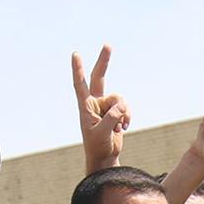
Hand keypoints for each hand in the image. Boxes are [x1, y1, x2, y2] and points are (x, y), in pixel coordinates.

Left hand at [72, 46, 130, 170]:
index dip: (78, 69)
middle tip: (108, 45)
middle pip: (100, 78)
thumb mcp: (102, 133)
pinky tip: (124, 128)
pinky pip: (125, 107)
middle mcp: (95, 103)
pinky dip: (127, 116)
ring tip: (120, 127)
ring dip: (123, 112)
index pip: (80, 84)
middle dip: (104, 62)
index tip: (75, 55)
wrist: (105, 157)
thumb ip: (111, 118)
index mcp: (85, 107)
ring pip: (119, 98)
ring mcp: (106, 107)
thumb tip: (121, 106)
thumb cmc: (97, 146)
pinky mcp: (116, 113)